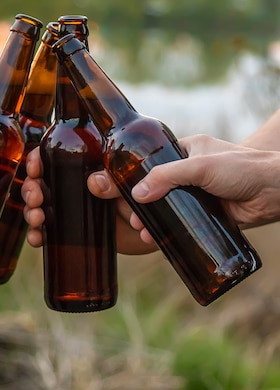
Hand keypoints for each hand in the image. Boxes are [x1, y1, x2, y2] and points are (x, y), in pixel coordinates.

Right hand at [22, 147, 154, 254]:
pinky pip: (55, 231)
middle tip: (36, 198)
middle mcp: (83, 181)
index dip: (37, 157)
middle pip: (42, 180)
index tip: (35, 166)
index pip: (56, 152)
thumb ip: (119, 178)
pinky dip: (41, 234)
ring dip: (33, 211)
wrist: (177, 221)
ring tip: (38, 218)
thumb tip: (94, 183)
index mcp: (94, 159)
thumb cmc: (164, 187)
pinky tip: (37, 239)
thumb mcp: (143, 176)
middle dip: (31, 188)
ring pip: (44, 205)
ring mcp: (82, 206)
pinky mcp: (85, 230)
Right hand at [127, 134, 279, 245]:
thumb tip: (137, 194)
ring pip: (171, 207)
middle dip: (144, 204)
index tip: (125, 192)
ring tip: (144, 233)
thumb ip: (166, 176)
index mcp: (189, 149)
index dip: (139, 176)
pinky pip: (184, 222)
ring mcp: (200, 193)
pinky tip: (159, 240)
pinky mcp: (209, 212)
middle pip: (160, 187)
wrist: (274, 192)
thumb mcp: (200, 166)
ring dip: (156, 219)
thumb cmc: (243, 168)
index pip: (157, 160)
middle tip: (134, 219)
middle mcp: (193, 170)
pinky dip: (172, 230)